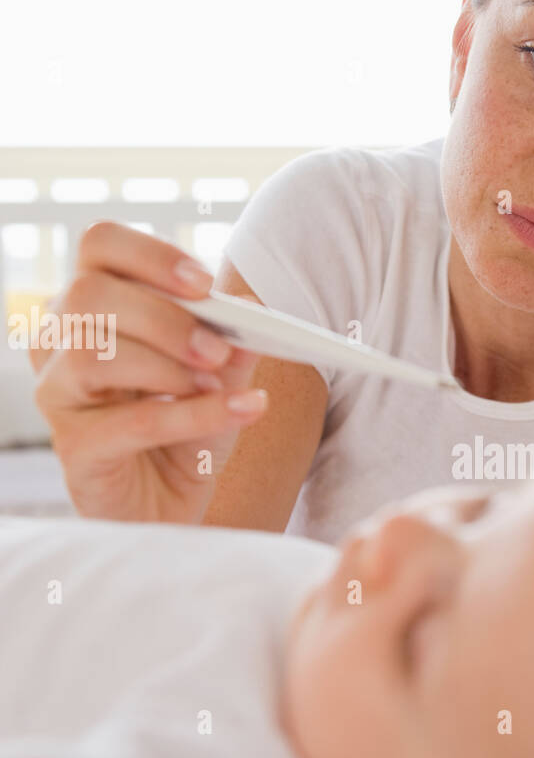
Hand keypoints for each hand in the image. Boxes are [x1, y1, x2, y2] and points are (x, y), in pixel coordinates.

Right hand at [31, 221, 267, 523]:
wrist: (170, 510)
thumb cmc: (183, 436)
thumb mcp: (218, 380)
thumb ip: (230, 340)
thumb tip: (250, 303)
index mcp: (92, 308)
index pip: (98, 247)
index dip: (150, 254)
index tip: (204, 284)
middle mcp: (60, 344)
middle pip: (87, 294)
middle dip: (164, 317)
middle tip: (217, 349)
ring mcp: (58, 396)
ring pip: (92, 353)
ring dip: (169, 366)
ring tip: (217, 386)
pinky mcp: (73, 448)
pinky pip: (130, 421)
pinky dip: (193, 415)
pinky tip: (239, 411)